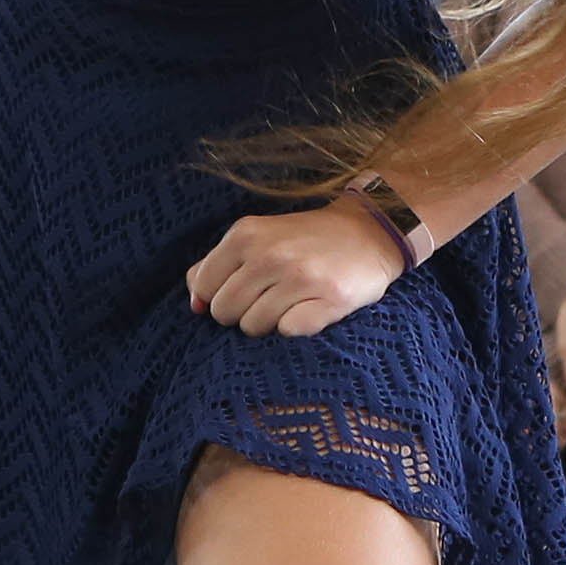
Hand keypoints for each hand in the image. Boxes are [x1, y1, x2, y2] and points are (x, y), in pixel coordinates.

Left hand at [187, 206, 406, 337]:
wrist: (371, 231)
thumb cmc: (305, 240)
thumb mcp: (256, 237)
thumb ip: (216, 265)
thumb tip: (194, 304)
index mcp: (245, 234)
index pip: (203, 288)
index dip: (217, 297)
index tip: (242, 291)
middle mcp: (271, 254)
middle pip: (224, 313)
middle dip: (240, 313)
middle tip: (269, 298)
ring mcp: (302, 277)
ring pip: (253, 327)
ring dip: (269, 322)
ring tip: (291, 301)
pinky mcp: (331, 300)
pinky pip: (289, 332)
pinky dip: (297, 326)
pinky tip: (311, 307)